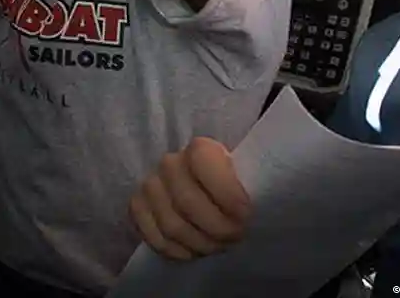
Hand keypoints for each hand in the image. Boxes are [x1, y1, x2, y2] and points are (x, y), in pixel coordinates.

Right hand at [129, 137, 250, 260]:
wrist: (201, 185)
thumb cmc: (227, 181)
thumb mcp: (242, 172)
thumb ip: (246, 178)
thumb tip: (262, 194)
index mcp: (199, 148)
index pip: (204, 163)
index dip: (226, 193)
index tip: (246, 214)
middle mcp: (170, 163)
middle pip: (188, 204)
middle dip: (216, 228)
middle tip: (234, 237)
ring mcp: (150, 185)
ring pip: (172, 226)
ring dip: (200, 244)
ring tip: (217, 246)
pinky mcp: (137, 206)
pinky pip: (154, 237)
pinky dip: (177, 251)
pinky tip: (193, 250)